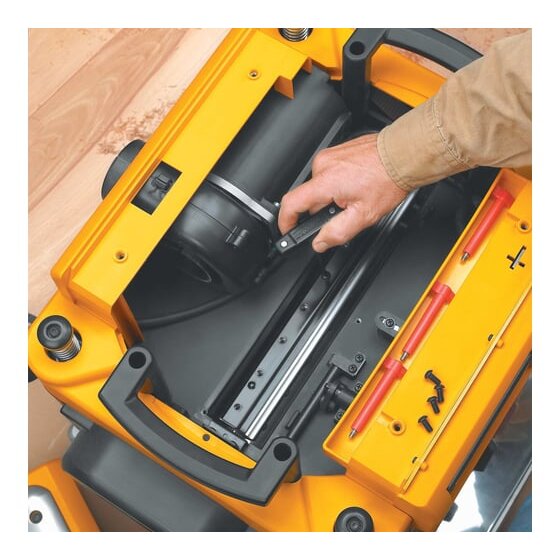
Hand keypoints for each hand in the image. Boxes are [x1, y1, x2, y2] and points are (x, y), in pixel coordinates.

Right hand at [278, 134, 407, 252]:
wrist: (402, 155)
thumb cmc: (387, 179)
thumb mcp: (363, 216)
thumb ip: (336, 233)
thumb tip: (319, 242)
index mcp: (326, 182)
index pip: (291, 203)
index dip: (286, 221)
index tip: (288, 230)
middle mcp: (323, 165)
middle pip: (308, 197)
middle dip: (321, 210)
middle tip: (343, 213)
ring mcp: (329, 156)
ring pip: (319, 186)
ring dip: (330, 197)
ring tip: (354, 197)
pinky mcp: (336, 152)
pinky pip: (328, 174)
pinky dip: (337, 184)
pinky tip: (355, 185)